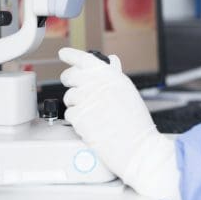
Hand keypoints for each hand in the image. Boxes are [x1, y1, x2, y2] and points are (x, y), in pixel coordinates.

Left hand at [59, 47, 181, 199]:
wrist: (136, 146)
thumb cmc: (136, 122)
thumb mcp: (127, 91)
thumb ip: (115, 75)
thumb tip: (112, 61)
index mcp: (109, 75)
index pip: (84, 58)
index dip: (71, 54)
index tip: (64, 53)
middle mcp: (94, 83)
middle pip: (69, 76)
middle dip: (69, 81)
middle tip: (74, 86)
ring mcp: (84, 99)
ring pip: (68, 97)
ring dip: (76, 104)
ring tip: (93, 113)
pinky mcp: (77, 117)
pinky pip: (69, 114)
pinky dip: (77, 119)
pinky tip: (91, 124)